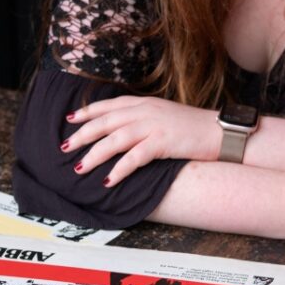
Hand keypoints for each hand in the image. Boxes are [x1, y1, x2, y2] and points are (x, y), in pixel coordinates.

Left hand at [63, 96, 220, 184]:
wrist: (220, 131)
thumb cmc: (192, 126)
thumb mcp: (164, 114)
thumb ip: (143, 116)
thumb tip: (123, 127)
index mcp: (144, 103)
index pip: (109, 105)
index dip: (87, 112)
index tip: (70, 119)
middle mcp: (145, 111)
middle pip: (105, 122)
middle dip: (82, 135)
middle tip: (65, 147)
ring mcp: (153, 126)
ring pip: (114, 139)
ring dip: (94, 154)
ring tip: (79, 167)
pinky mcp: (162, 143)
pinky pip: (134, 158)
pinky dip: (119, 170)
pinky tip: (108, 180)